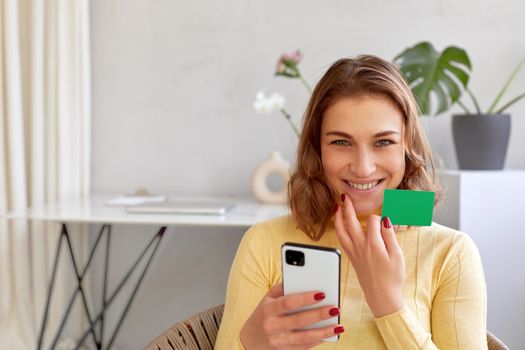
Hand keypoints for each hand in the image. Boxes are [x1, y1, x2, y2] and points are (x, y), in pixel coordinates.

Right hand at [239, 283, 343, 349]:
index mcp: (268, 310)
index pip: (288, 302)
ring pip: (305, 337)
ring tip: (338, 326)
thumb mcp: (268, 298)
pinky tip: (329, 335)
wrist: (250, 340)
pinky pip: (305, 347)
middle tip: (335, 309)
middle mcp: (272, 326)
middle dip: (319, 314)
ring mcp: (279, 341)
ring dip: (324, 332)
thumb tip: (304, 279)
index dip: (305, 298)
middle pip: (300, 320)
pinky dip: (318, 341)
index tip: (321, 293)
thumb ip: (283, 288)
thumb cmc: (263, 314)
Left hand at [334, 194, 405, 317]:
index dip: (379, 217)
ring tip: (337, 207)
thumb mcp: (397, 256)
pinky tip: (338, 224)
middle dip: (348, 207)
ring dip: (338, 217)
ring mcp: (354, 252)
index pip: (372, 221)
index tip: (384, 219)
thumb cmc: (392, 277)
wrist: (381, 296)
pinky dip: (338, 229)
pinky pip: (341, 240)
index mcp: (373, 244)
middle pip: (351, 221)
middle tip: (345, 196)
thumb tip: (385, 219)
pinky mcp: (351, 257)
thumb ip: (389, 236)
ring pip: (341, 231)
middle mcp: (360, 246)